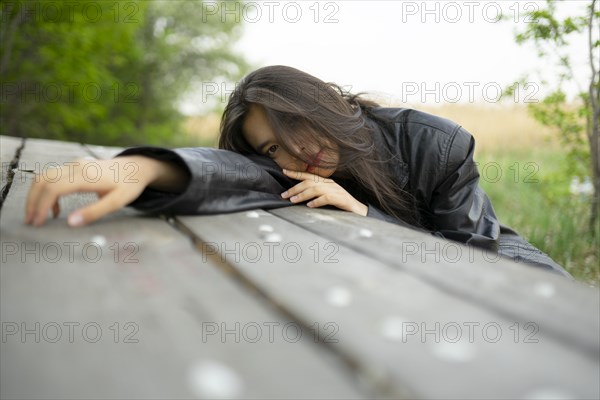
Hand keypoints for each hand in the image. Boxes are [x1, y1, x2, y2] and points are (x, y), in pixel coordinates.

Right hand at [25, 156, 186, 226]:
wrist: (137, 168)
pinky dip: (47, 192)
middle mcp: (77, 167)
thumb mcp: (117, 202)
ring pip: (45, 177)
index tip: (38, 223)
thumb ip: (94, 212)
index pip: (54, 188)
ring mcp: (74, 165)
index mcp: (86, 176)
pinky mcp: (74, 167)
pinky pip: (53, 177)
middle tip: (31, 222)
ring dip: (36, 196)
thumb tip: (71, 223)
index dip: (42, 205)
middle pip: (44, 181)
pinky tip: (55, 210)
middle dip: (33, 202)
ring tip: (36, 217)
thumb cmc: (129, 185)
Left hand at [281, 169, 367, 215]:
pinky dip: (317, 201)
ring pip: (316, 189)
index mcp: (326, 182)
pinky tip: (310, 205)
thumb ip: (316, 194)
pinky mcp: (341, 199)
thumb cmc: (341, 205)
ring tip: (293, 200)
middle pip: (310, 182)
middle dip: (295, 187)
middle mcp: (330, 184)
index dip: (296, 173)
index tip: (284, 171)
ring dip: (303, 194)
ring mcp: (336, 190)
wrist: (359, 211)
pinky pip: (327, 198)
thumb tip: (298, 196)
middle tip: (284, 195)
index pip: (309, 175)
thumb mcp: (327, 197)